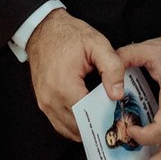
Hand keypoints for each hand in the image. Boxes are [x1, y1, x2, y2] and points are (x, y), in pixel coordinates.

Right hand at [26, 9, 124, 140]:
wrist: (43, 29)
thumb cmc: (69, 35)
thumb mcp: (97, 44)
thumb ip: (112, 67)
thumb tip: (117, 94)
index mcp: (65, 85)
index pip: (89, 114)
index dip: (106, 115)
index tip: (118, 112)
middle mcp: (51, 99)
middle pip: (80, 126)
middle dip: (97, 124)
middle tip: (113, 116)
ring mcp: (44, 103)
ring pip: (69, 130)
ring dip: (86, 126)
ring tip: (101, 115)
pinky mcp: (43, 103)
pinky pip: (60, 124)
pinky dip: (74, 124)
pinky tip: (87, 115)